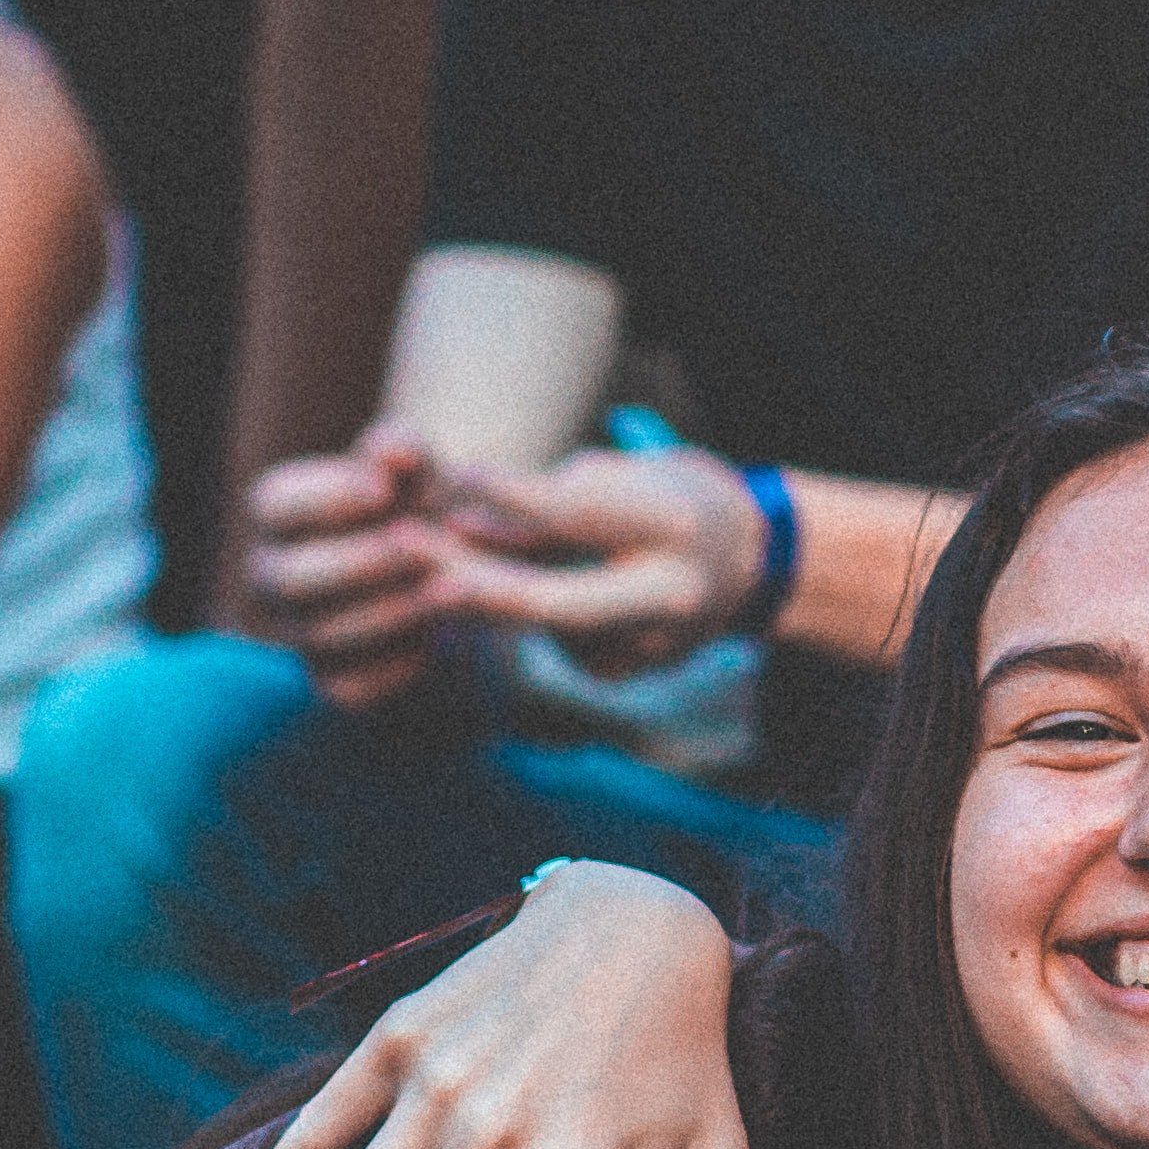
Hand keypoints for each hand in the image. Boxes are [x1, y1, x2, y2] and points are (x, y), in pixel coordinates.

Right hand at [240, 437, 469, 707]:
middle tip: (419, 545)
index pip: (272, 505)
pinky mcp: (333, 685)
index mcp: (280, 517)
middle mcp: (273, 580)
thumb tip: (391, 453)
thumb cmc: (426, 509)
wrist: (459, 583)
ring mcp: (298, 636)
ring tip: (451, 589)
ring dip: (391, 612)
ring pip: (321, 637)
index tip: (384, 489)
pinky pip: (352, 688)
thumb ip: (405, 452)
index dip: (324, 497)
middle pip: (287, 578)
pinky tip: (441, 639)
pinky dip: (397, 664)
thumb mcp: (424, 473)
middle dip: (358, 562)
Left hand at [416, 442, 771, 676]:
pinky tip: (549, 589)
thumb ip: (550, 500)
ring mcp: (655, 648)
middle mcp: (671, 598)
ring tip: (471, 556)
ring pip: (544, 627)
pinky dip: (536, 615)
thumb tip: (462, 521)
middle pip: (558, 603)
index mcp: (674, 529)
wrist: (745, 560)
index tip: (455, 475)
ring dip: (494, 591)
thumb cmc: (669, 499)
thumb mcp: (621, 475)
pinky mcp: (632, 674)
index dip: (515, 496)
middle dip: (476, 583)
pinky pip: (557, 644)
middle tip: (402, 550)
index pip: (581, 514)